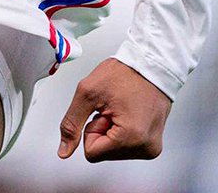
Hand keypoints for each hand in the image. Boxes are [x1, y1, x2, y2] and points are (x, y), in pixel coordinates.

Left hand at [57, 58, 171, 163]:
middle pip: (103, 153)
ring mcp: (151, 147)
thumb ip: (71, 123)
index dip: (92, 128)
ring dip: (113, 129)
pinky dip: (123, 130)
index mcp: (131, 138)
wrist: (150, 64)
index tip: (104, 110)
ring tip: (123, 108)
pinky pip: (126, 147)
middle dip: (103, 129)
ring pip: (113, 151)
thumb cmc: (125, 72)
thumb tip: (64, 150)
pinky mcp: (153, 144)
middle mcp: (146, 148)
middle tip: (114, 107)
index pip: (92, 153)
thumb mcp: (88, 92)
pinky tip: (130, 112)